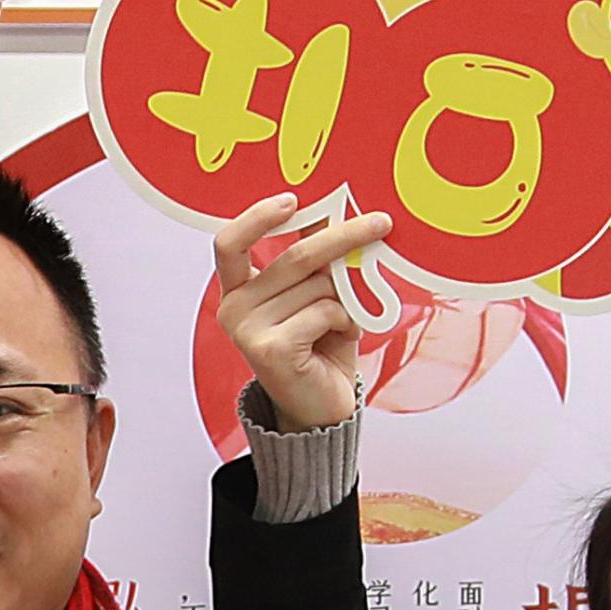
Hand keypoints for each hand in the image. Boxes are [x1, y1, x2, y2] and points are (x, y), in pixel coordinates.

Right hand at [209, 196, 393, 430]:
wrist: (321, 409)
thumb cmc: (320, 348)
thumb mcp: (315, 296)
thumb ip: (314, 261)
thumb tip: (334, 213)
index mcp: (237, 291)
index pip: (229, 243)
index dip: (258, 217)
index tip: (293, 200)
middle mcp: (233, 310)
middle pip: (294, 257)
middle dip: (343, 237)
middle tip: (380, 223)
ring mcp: (247, 331)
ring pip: (318, 286)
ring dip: (347, 300)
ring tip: (345, 323)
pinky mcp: (270, 349)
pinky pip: (324, 311)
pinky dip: (346, 321)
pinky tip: (341, 338)